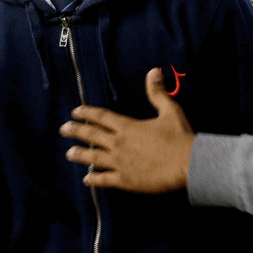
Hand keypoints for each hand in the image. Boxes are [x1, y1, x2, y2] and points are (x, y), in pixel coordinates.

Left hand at [60, 67, 193, 192]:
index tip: (76, 112)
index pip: (102, 117)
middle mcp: (120, 144)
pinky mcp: (126, 181)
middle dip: (76, 131)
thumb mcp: (170, 110)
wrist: (188, 163)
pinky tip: (87, 179)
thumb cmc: (180, 137)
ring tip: (69, 153)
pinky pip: (105, 180)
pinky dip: (94, 179)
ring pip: (94, 158)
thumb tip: (154, 71)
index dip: (87, 113)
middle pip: (92, 136)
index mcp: (128, 126)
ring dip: (80, 155)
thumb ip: (157, 92)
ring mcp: (121, 163)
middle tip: (63, 129)